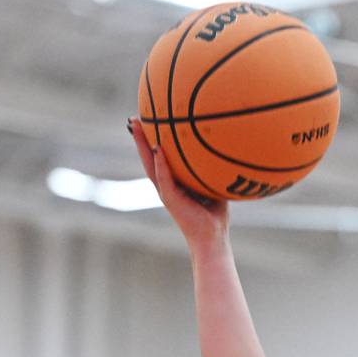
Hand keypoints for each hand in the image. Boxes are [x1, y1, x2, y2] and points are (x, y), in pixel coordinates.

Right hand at [128, 118, 228, 245]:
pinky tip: (157, 149)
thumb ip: (212, 171)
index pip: (159, 157)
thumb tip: (223, 149)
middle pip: (149, 157)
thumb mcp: (214, 187)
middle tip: (134, 118)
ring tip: (137, 126)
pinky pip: (164, 179)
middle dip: (141, 138)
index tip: (148, 120)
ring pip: (150, 165)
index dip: (152, 140)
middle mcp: (166, 185)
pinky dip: (160, 165)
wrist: (212, 239)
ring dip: (142, 145)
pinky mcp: (171, 200)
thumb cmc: (215, 215)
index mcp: (173, 182)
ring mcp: (166, 192)